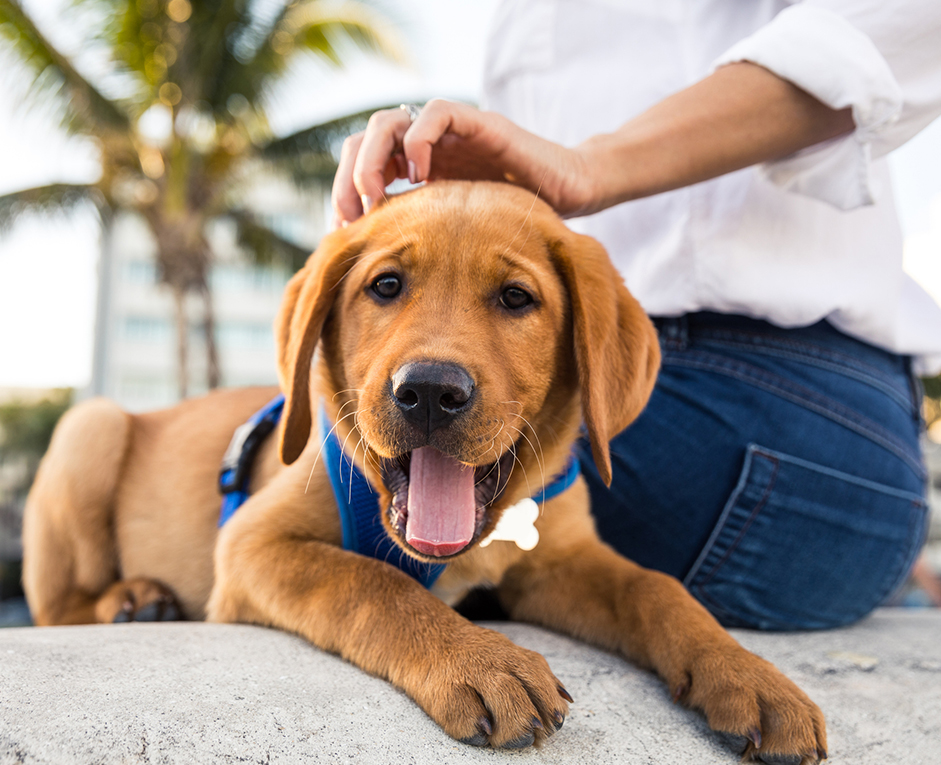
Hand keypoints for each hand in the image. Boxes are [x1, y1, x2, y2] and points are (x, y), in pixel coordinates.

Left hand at [331, 99, 594, 228]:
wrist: (569, 194)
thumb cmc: (518, 221)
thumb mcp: (457, 237)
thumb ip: (424, 243)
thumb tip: (379, 282)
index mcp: (417, 172)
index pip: (360, 165)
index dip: (343, 191)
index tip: (345, 229)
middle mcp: (428, 148)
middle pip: (364, 141)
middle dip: (349, 177)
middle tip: (352, 214)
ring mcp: (451, 134)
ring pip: (390, 122)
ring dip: (373, 159)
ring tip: (376, 195)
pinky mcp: (479, 123)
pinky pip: (436, 114)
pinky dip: (418, 142)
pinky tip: (421, 179)